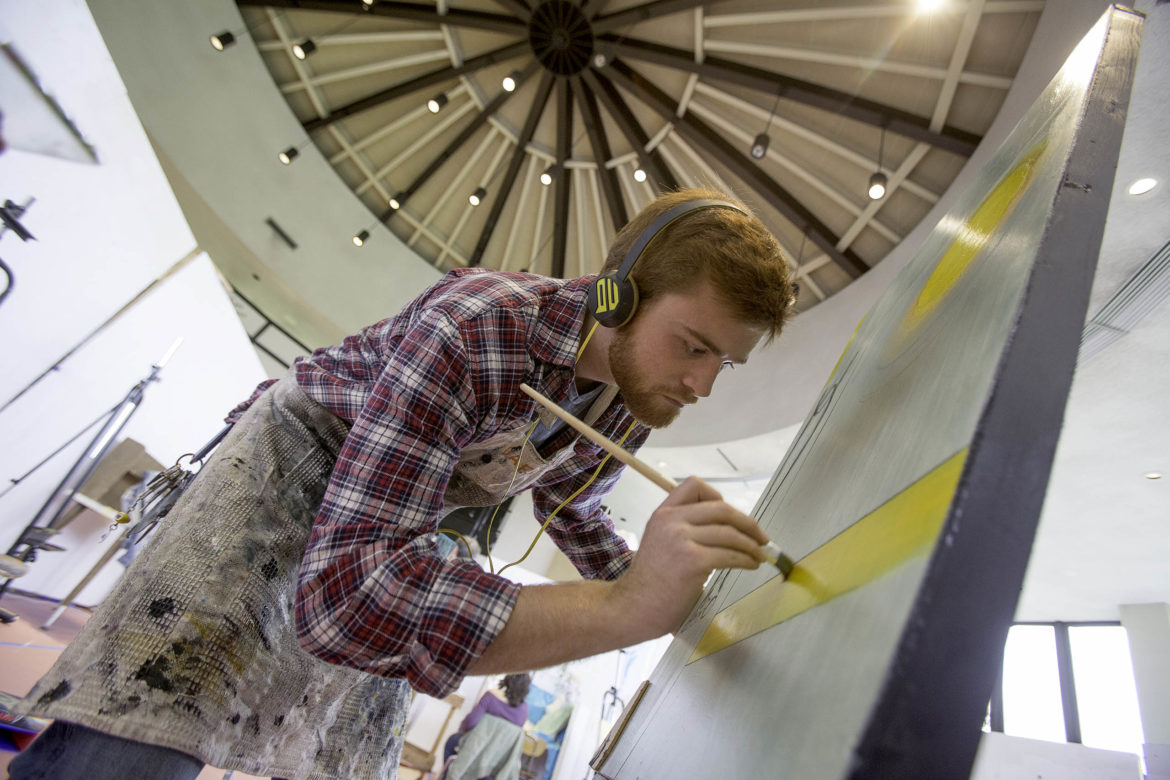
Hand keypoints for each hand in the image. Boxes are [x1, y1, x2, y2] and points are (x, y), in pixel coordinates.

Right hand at [613, 476, 768, 637]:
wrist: (632, 608)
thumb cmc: (649, 583)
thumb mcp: (659, 542)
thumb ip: (683, 529)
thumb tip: (725, 529)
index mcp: (662, 513)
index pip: (695, 486)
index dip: (719, 497)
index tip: (731, 517)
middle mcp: (671, 521)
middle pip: (721, 509)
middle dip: (748, 523)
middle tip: (761, 536)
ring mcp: (681, 540)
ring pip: (730, 533)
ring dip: (752, 545)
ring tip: (759, 555)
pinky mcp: (693, 561)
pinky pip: (730, 555)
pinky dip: (747, 560)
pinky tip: (750, 565)